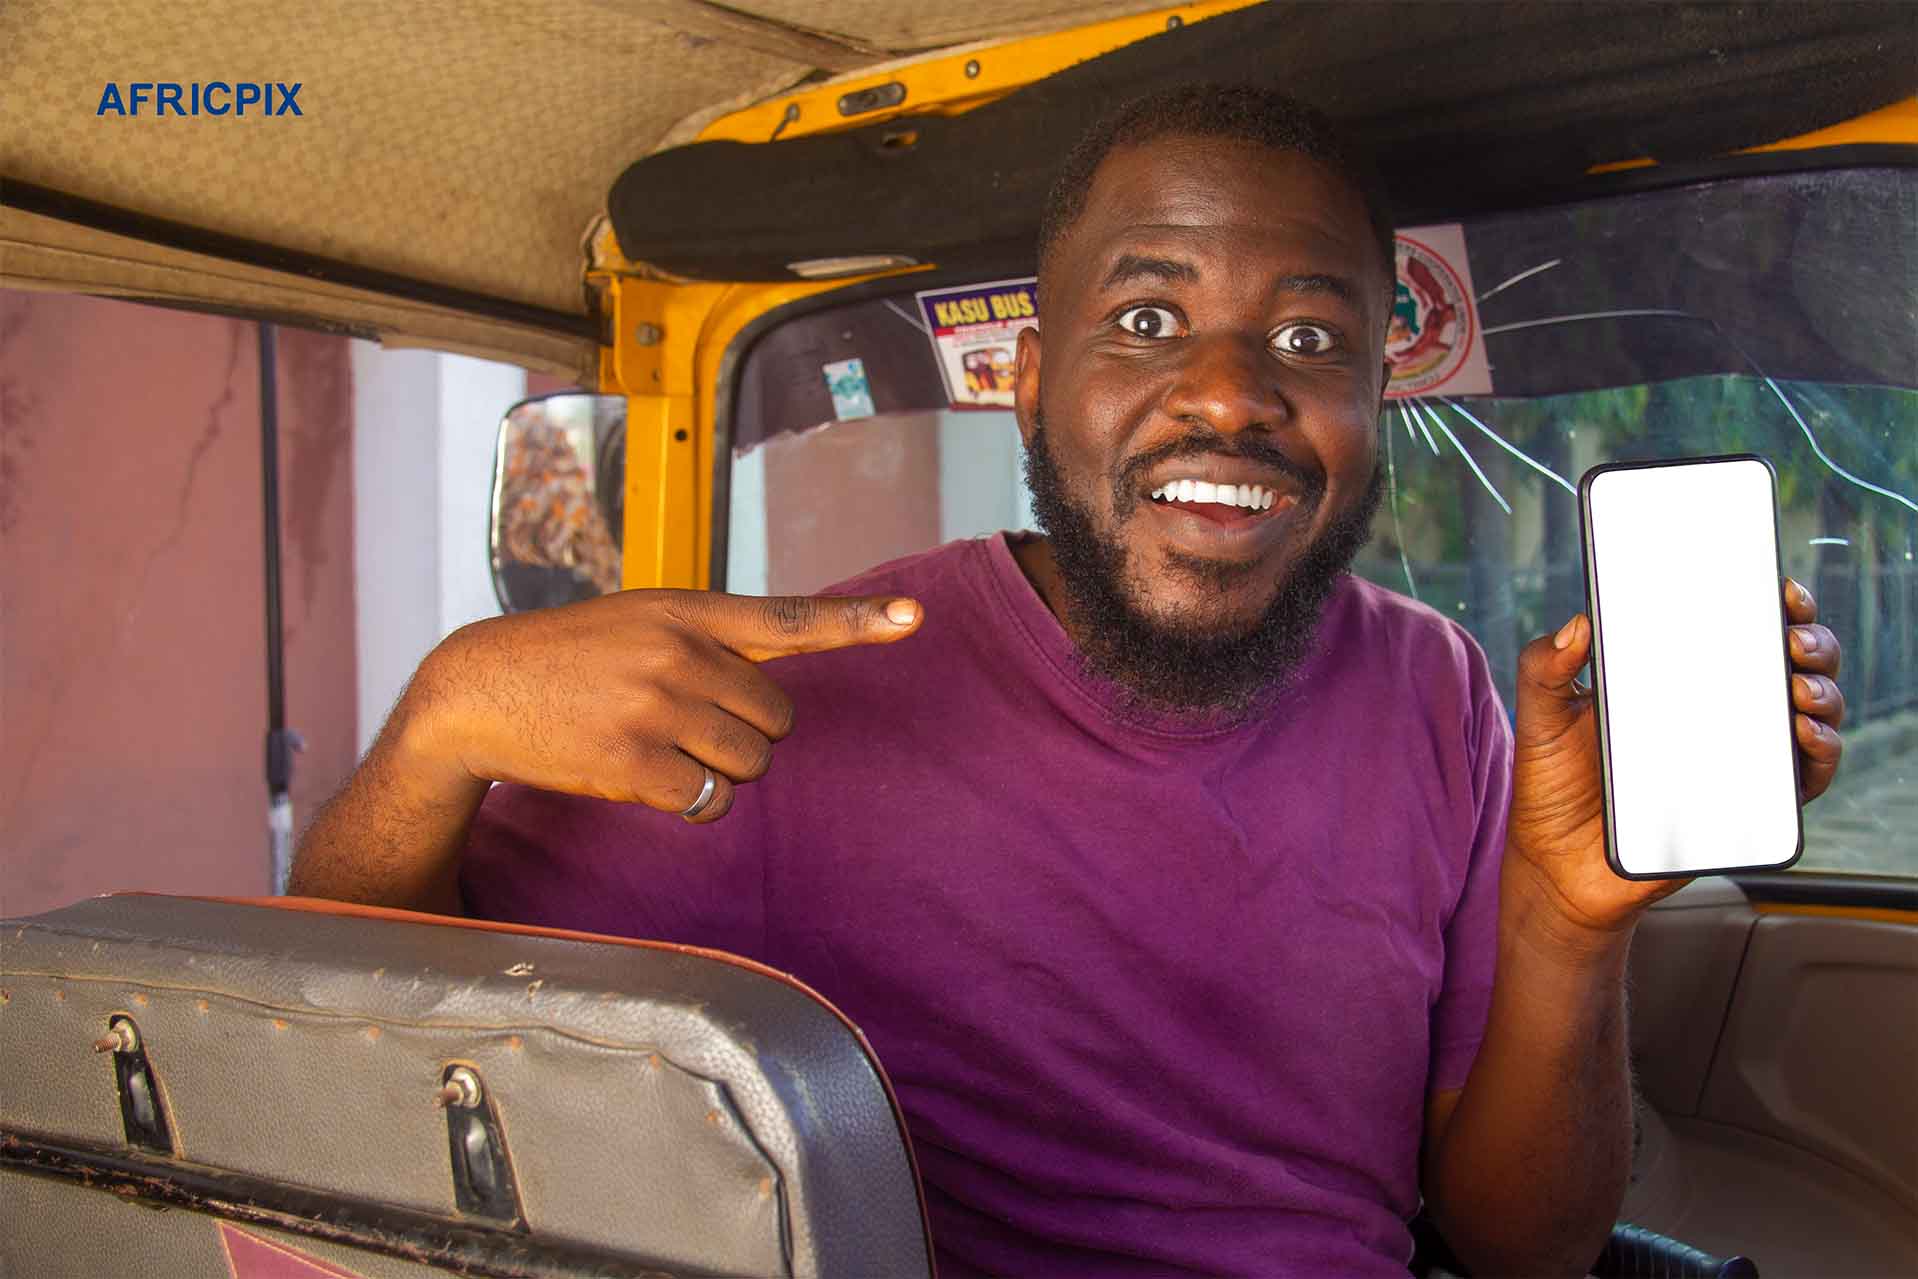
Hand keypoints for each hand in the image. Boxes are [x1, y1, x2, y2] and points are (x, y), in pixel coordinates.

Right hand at [401, 590, 922, 822]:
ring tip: (662, 746)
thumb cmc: (571, 657)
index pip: (789, 618)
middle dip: (747, 732)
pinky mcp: (634, 764)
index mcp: (686, 610)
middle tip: (688, 722)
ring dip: (721, 770)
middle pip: (779, 720)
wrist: (477, 690)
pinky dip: (692, 801)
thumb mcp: (640, 619)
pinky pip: (709, 800)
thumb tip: (775, 693)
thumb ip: (709, 639)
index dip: (857, 621)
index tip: (914, 617)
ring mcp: (656, 709)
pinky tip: (646, 777)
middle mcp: (679, 653)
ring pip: (750, 764)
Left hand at [1504, 577, 1844, 942]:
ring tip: (1797, 688)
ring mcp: (1738, 757)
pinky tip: (1801, 735)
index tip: (1779, 588)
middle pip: (1789, 664)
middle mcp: (1717, 711)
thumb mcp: (1542, 717)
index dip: (1771, 604)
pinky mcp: (1748, 806)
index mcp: (1675, 678)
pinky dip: (1819, 754)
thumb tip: (1577, 625)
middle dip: (1810, 642)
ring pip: (1810, 713)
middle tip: (1791, 640)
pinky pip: (1804, 778)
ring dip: (1823, 693)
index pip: (1737, 628)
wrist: (1559, 865)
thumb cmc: (1553, 783)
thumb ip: (1545, 667)